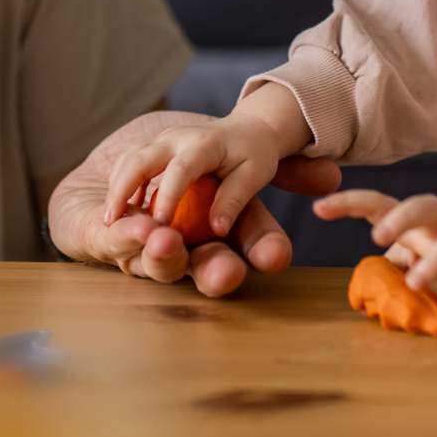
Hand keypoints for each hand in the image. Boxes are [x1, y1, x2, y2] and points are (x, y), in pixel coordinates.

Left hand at [51, 111, 340, 296]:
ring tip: (164, 238)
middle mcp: (190, 249)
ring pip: (160, 264)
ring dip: (164, 254)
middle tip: (226, 272)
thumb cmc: (179, 165)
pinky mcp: (104, 244)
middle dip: (217, 273)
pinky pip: (114, 243)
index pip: (252, 246)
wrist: (111, 171)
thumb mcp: (234, 163)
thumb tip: (332, 175)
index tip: (275, 258)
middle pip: (209, 269)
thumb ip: (283, 171)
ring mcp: (147, 253)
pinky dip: (119, 234)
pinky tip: (118, 223)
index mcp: (223, 231)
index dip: (264, 251)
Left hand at [312, 191, 436, 303]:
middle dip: (401, 217)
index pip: (380, 203)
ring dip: (435, 260)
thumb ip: (386, 269)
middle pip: (427, 205)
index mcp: (412, 222)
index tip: (318, 209)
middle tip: (376, 236)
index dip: (349, 202)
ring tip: (415, 283)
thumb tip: (361, 297)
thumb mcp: (409, 251)